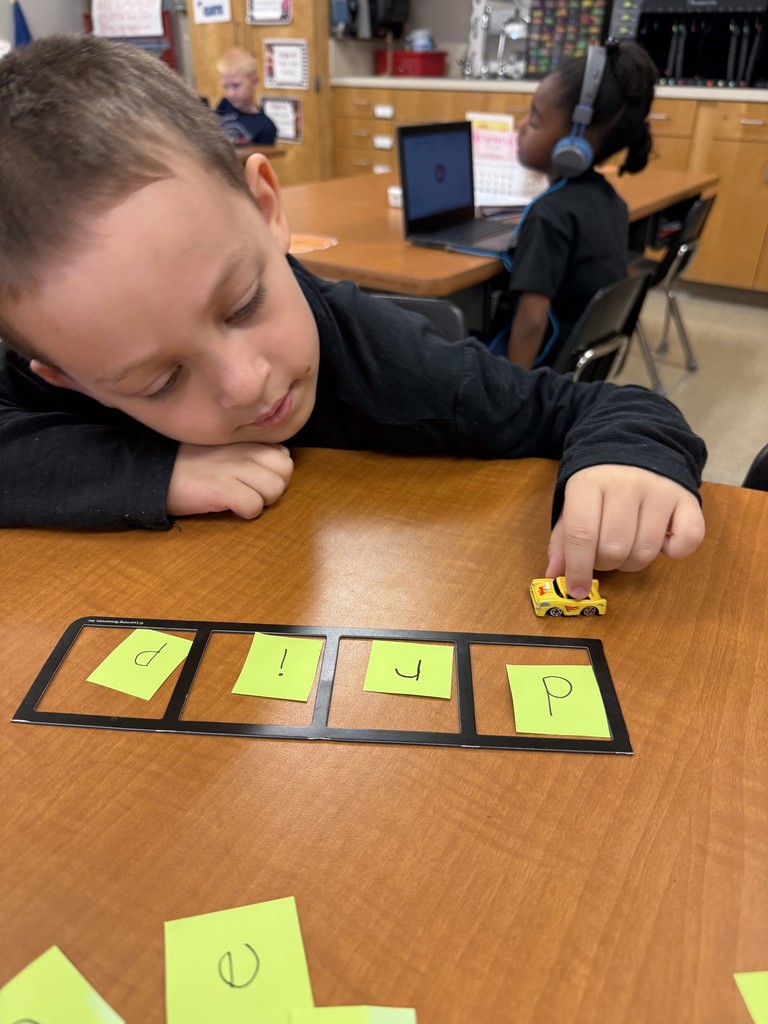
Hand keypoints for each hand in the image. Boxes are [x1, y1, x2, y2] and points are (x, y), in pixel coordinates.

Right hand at [166, 442, 293, 518]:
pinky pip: (254, 506)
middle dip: (274, 487)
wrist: (155, 471)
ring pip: (275, 489)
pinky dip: (246, 512)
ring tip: (240, 500)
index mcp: (245, 440)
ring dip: (262, 501)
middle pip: (286, 471)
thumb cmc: (189, 463)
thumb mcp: (223, 448)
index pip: (284, 456)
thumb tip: (275, 463)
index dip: (275, 472)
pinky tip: (231, 508)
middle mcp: (244, 450)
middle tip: (251, 493)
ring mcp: (234, 468)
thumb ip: (249, 450)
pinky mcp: (222, 489)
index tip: (256, 479)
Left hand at [546, 465, 705, 598]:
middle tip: (605, 554)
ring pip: (645, 551)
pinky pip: (686, 541)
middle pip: (614, 548)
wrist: (636, 445)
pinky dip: (673, 551)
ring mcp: (659, 489)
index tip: (577, 590)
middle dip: (606, 563)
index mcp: (589, 483)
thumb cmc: (600, 485)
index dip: (578, 569)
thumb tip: (554, 575)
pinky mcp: (687, 498)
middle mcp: (626, 483)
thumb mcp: (574, 504)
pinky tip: (660, 539)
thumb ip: (563, 540)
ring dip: (633, 561)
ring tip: (629, 544)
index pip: (581, 534)